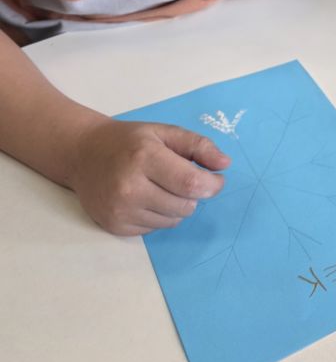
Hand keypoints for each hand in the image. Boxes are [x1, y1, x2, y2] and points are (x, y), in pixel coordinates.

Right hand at [67, 119, 230, 234]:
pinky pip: (154, 229)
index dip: (212, 185)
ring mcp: (120, 210)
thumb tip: (225, 165)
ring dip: (177, 206)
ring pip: (173, 220)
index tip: (217, 180)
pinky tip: (147, 198)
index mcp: (145, 157)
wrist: (83, 154)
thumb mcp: (165, 132)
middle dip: (194, 195)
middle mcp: (130, 187)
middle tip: (184, 179)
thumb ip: (198, 146)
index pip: (190, 183)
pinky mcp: (115, 226)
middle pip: (185, 205)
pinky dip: (159, 215)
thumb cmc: (130, 141)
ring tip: (162, 186)